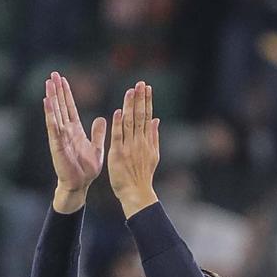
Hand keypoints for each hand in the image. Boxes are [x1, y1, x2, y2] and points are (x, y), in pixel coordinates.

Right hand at [44, 72, 106, 212]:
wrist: (80, 185)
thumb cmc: (86, 169)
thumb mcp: (97, 146)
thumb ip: (98, 132)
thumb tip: (102, 118)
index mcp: (75, 130)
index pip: (70, 107)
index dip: (66, 93)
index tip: (62, 79)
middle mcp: (65, 131)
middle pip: (60, 106)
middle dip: (56, 90)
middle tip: (52, 75)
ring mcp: (60, 137)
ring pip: (55, 113)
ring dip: (51, 98)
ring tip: (48, 84)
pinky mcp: (57, 145)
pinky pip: (53, 127)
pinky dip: (50, 114)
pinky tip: (47, 103)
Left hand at [107, 80, 161, 217]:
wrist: (136, 193)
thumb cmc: (142, 176)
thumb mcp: (153, 154)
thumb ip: (154, 136)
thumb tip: (157, 120)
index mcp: (147, 140)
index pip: (147, 116)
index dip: (147, 101)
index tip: (147, 88)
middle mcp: (140, 141)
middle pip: (141, 115)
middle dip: (140, 98)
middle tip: (140, 83)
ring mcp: (130, 147)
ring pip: (131, 122)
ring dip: (131, 106)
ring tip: (131, 91)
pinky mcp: (118, 154)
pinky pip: (119, 136)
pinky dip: (119, 124)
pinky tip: (119, 111)